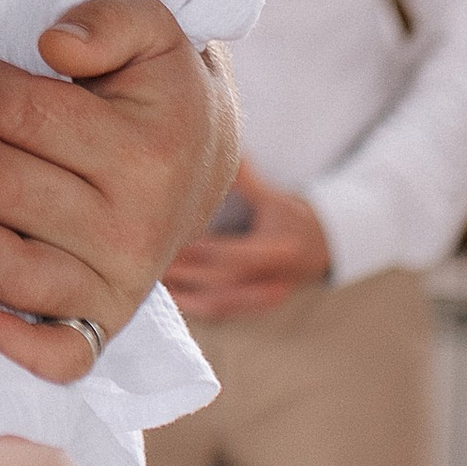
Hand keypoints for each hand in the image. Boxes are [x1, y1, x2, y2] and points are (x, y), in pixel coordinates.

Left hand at [0, 0, 239, 367]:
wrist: (204, 157)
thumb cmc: (161, 86)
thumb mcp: (156, 29)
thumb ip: (114, 18)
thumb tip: (55, 44)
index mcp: (149, 150)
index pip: (20, 111)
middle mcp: (135, 226)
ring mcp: (119, 281)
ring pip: (4, 265)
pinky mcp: (107, 320)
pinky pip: (60, 354)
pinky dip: (15, 344)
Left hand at [161, 156, 330, 323]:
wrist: (324, 252)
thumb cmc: (297, 222)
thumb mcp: (276, 200)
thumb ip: (248, 182)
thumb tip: (229, 151)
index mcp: (279, 252)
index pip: (230, 255)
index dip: (195, 249)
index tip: (164, 239)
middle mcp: (273, 281)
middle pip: (218, 282)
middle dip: (180, 271)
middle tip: (143, 258)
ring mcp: (266, 300)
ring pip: (216, 304)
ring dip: (181, 293)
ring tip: (149, 279)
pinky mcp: (256, 310)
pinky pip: (220, 313)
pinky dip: (192, 306)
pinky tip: (169, 295)